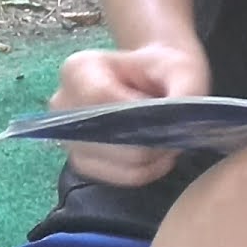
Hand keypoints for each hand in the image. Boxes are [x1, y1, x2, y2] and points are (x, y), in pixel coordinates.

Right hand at [52, 35, 208, 186]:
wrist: (155, 78)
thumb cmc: (165, 68)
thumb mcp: (182, 68)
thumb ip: (184, 91)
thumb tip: (177, 125)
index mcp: (78, 70)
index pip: (102, 98)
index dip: (141, 114)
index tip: (172, 115)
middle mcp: (63, 106)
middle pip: (110, 138)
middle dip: (152, 139)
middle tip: (178, 131)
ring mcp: (68, 137)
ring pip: (119, 163)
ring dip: (154, 157)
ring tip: (170, 140)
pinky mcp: (82, 162)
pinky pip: (119, 178)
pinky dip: (148, 170)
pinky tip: (161, 155)